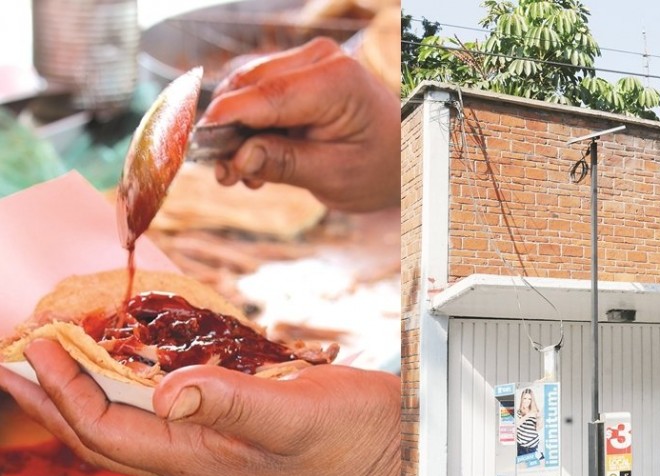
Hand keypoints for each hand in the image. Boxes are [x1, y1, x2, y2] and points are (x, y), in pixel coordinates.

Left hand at [0, 339, 399, 475]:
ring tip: (64, 361)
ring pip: (134, 421)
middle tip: (22, 362)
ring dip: (92, 391)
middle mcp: (200, 454)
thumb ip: (231, 403)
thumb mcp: (294, 415)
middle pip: (106, 433)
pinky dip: (138, 384)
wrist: (394, 449)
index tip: (35, 348)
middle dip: (57, 400)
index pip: (108, 429)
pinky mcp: (237, 425)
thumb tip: (167, 391)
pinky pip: (169, 408)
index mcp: (202, 456)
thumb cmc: (352, 437)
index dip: (64, 392)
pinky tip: (139, 365)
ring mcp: (217, 442)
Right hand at [199, 37, 399, 212]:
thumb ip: (286, 164)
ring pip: (245, 88)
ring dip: (234, 130)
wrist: (405, 154)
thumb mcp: (336, 175)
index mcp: (336, 81)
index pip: (266, 96)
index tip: (198, 149)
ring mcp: (308, 62)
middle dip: (226, 130)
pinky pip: (256, 93)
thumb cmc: (380, 166)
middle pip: (248, 87)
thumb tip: (238, 158)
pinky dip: (247, 124)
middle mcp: (320, 59)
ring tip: (240, 174)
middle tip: (224, 176)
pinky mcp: (298, 73)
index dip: (225, 121)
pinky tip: (253, 158)